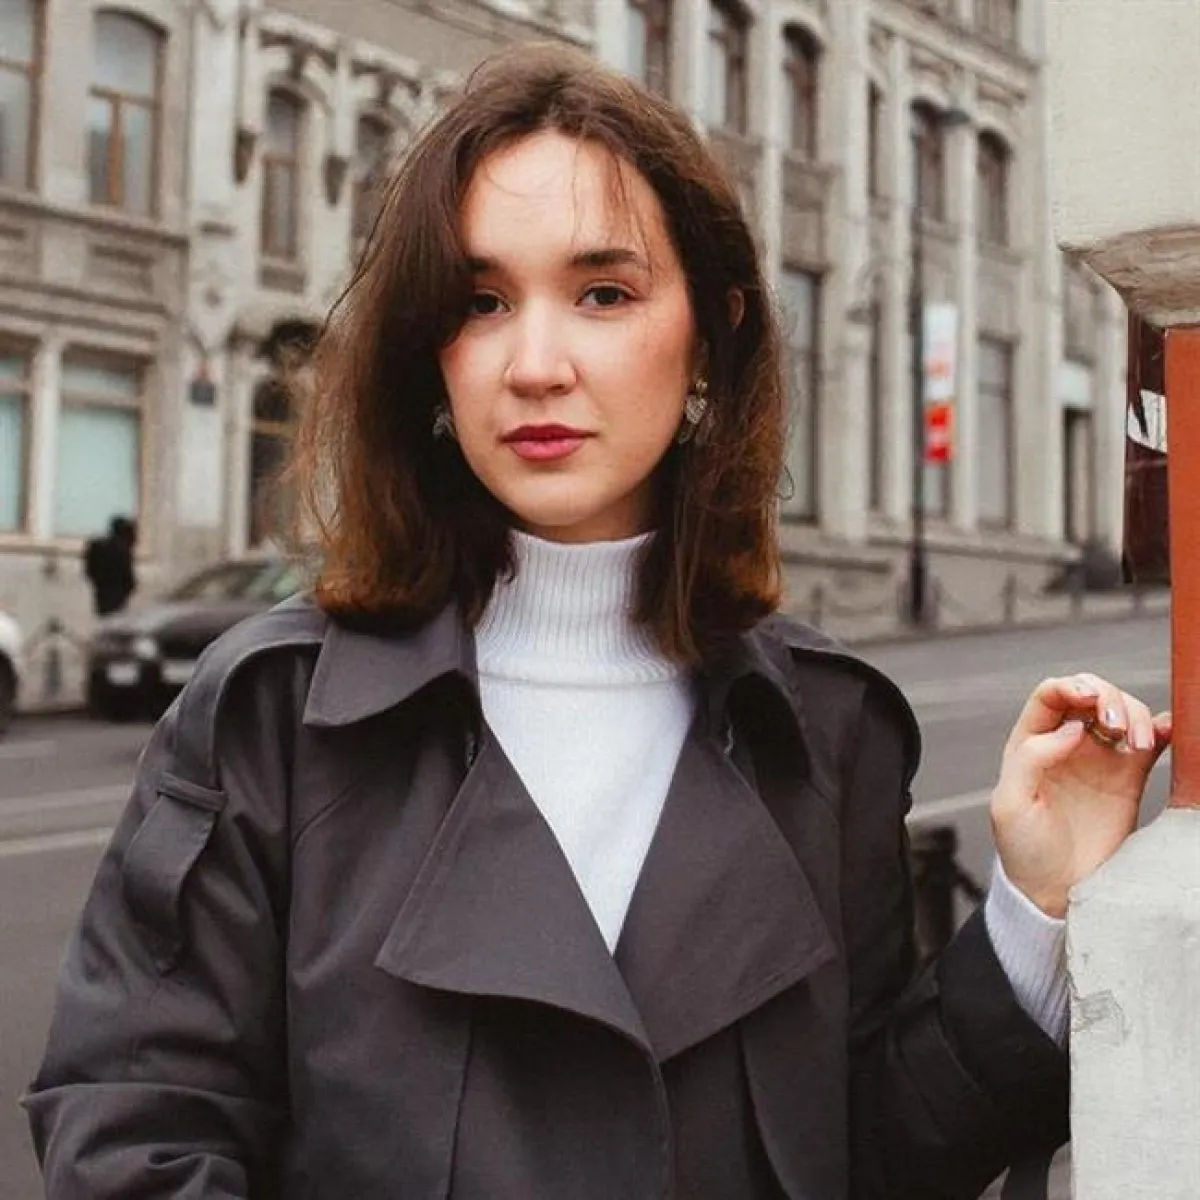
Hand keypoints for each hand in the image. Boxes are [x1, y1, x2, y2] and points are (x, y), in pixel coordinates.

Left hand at [990, 673, 1170, 917]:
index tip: (1089, 700)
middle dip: (1108, 697)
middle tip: (1115, 726)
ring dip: (1135, 715)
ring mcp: (1099, 758)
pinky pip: (1150, 741)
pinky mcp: (1129, 778)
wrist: (1055, 889)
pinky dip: (1162, 728)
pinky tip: (1166, 732)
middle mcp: (1066, 743)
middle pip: (1092, 695)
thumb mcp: (1010, 805)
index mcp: (1030, 742)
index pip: (1051, 694)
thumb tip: (1072, 728)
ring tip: (1138, 744)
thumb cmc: (1023, 849)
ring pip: (1123, 712)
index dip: (1071, 686)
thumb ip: (1031, 759)